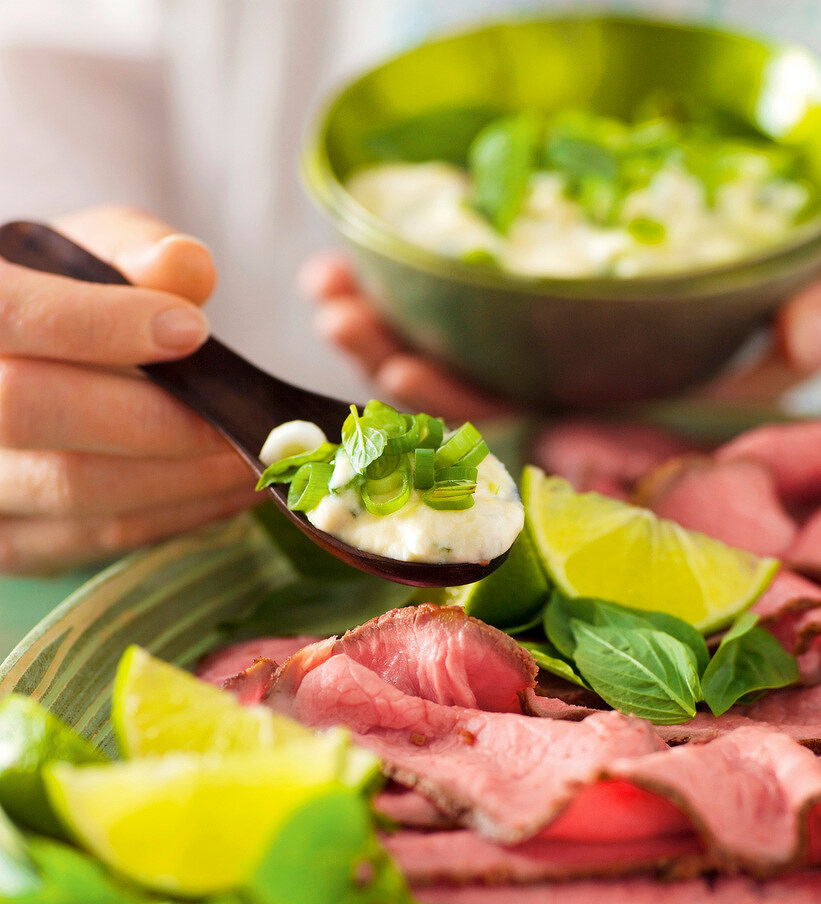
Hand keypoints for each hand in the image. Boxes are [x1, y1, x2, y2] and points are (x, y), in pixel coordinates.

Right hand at [0, 205, 256, 573]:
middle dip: (155, 418)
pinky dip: (175, 514)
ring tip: (257, 455)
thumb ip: (134, 249)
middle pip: (32, 412)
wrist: (35, 372)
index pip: (12, 315)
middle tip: (245, 417)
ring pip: (73, 488)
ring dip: (182, 477)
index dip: (98, 324)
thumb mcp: (93, 252)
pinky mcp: (10, 543)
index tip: (191, 331)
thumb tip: (185, 266)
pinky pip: (96, 537)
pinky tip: (229, 490)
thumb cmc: (67, 299)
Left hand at [301, 251, 820, 411]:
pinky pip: (436, 322)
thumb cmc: (757, 326)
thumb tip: (804, 337)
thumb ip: (797, 332)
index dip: (457, 412)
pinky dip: (390, 299)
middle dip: (385, 360)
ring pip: (433, 361)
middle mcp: (551, 398)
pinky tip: (348, 267)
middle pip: (452, 400)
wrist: (741, 314)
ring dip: (372, 330)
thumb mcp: (785, 330)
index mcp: (598, 414)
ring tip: (325, 288)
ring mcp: (524, 364)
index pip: (520, 429)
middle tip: (335, 313)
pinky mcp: (506, 326)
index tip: (403, 368)